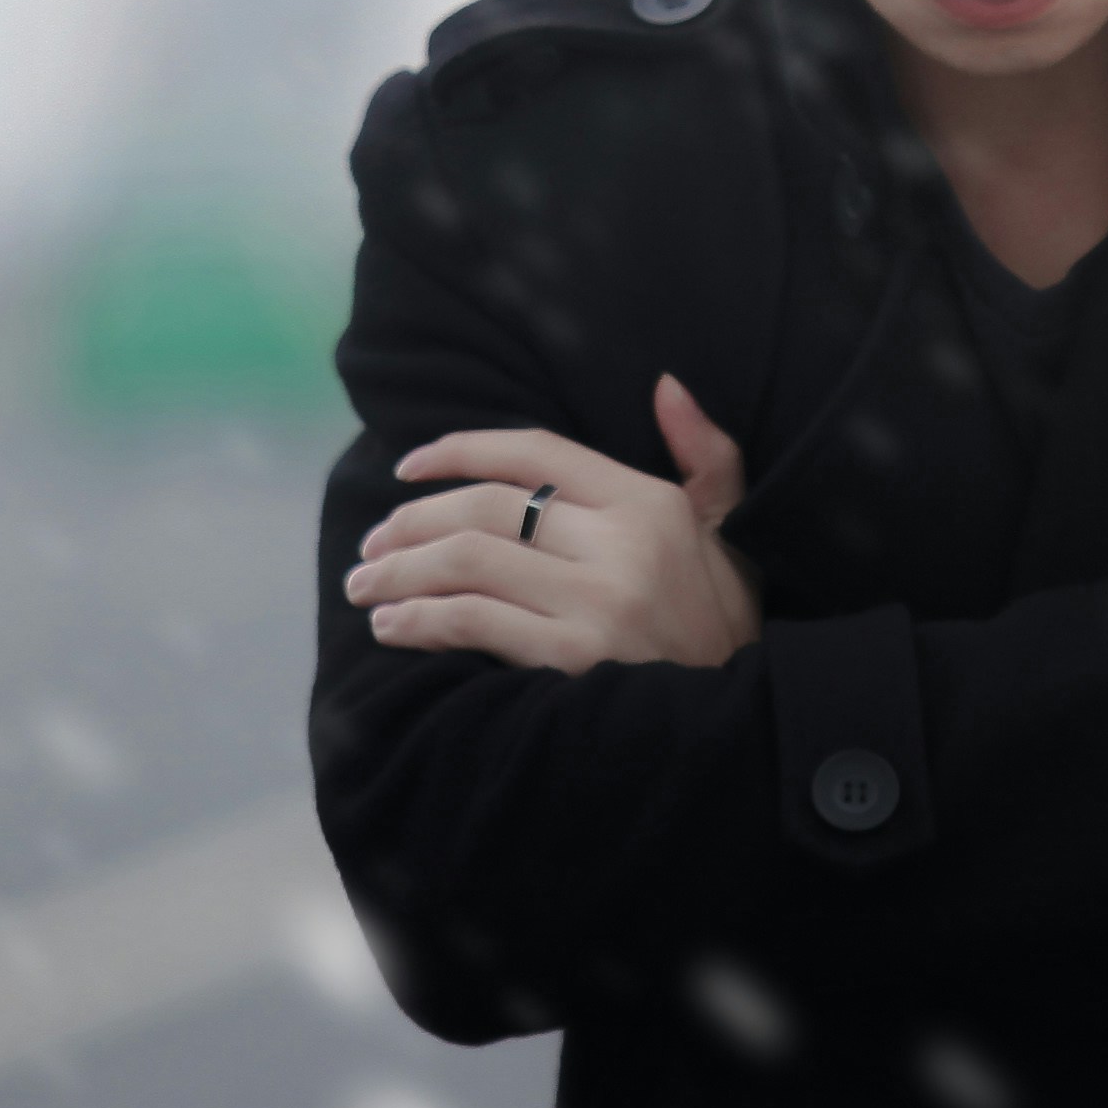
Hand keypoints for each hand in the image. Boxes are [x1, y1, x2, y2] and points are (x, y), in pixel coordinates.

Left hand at [349, 376, 763, 673]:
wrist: (742, 722)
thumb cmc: (723, 625)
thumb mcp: (727, 531)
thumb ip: (704, 455)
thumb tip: (666, 385)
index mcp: (649, 502)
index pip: (534, 453)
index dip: (460, 450)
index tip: (408, 466)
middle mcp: (624, 543)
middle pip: (488, 507)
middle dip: (412, 521)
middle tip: (371, 543)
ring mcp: (599, 600)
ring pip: (469, 560)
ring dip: (400, 570)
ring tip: (365, 585)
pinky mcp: (576, 658)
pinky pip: (474, 621)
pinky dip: (420, 619)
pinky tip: (393, 625)